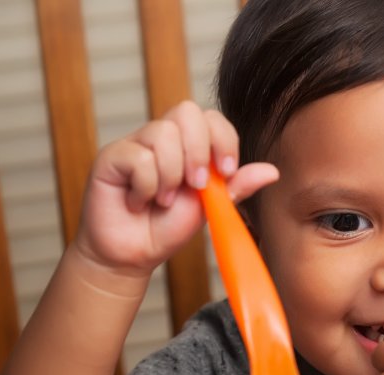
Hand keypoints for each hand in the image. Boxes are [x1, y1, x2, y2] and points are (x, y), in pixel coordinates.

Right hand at [73, 101, 278, 275]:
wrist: (133, 255)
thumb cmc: (168, 227)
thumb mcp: (212, 207)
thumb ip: (237, 186)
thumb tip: (272, 171)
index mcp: (189, 146)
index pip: (211, 118)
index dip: (224, 140)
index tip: (227, 172)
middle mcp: (162, 138)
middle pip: (187, 111)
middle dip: (200, 151)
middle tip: (197, 185)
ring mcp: (135, 144)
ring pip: (163, 133)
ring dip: (172, 175)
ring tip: (164, 200)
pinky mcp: (111, 157)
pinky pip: (138, 156)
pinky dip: (147, 186)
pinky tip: (140, 201)